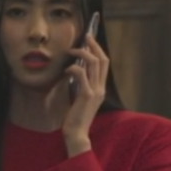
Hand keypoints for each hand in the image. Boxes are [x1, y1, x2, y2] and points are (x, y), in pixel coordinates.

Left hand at [62, 35, 109, 155]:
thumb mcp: (80, 98)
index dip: (98, 50)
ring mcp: (95, 91)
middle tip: (85, 36)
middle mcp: (101, 88)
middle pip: (102, 59)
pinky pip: (81, 74)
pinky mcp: (86, 95)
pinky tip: (66, 70)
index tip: (89, 40)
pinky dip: (73, 68)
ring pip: (94, 63)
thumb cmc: (75, 118)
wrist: (76, 134)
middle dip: (94, 45)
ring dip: (82, 53)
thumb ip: (81, 86)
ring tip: (71, 51)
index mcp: (101, 89)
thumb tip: (75, 70)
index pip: (104, 64)